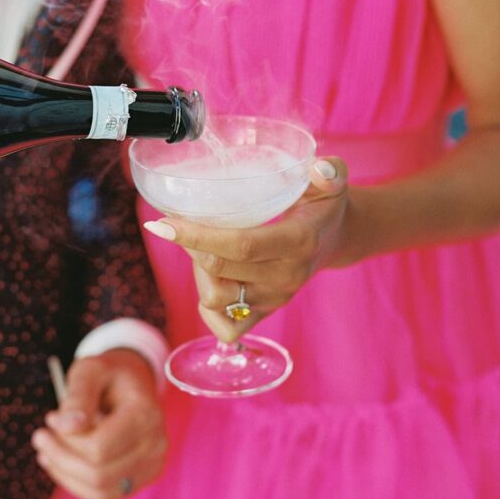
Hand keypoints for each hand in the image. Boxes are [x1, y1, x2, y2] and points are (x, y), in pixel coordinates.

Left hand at [31, 348, 166, 498]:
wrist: (133, 382)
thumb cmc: (109, 374)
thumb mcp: (90, 370)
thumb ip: (78, 395)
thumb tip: (65, 428)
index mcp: (146, 415)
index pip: (99, 449)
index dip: (66, 441)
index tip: (50, 419)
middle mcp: (156, 445)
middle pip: (98, 474)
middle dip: (61, 458)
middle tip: (41, 436)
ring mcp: (152, 465)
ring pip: (99, 491)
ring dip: (65, 474)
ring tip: (47, 450)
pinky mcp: (142, 478)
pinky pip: (104, 496)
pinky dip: (77, 484)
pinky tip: (61, 463)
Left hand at [143, 158, 348, 341]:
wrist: (336, 237)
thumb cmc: (324, 203)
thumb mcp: (332, 180)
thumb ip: (330, 171)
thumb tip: (318, 169)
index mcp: (298, 242)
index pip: (242, 245)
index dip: (199, 236)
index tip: (163, 222)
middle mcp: (285, 276)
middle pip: (220, 270)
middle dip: (190, 245)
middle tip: (180, 223)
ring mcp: (275, 299)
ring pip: (215, 298)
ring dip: (197, 272)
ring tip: (200, 246)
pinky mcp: (266, 312)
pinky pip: (227, 329)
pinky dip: (208, 309)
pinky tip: (207, 279)